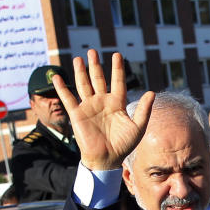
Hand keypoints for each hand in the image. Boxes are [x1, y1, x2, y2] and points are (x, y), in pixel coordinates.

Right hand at [52, 50, 153, 170]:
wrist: (107, 159)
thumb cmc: (124, 145)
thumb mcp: (138, 127)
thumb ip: (144, 110)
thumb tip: (151, 92)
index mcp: (117, 104)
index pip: (118, 82)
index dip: (117, 69)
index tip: (117, 55)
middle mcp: (102, 102)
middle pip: (98, 80)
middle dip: (95, 66)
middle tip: (93, 51)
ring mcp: (89, 107)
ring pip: (84, 85)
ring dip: (81, 72)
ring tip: (79, 58)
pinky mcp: (77, 114)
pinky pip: (68, 99)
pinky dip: (62, 88)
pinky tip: (57, 77)